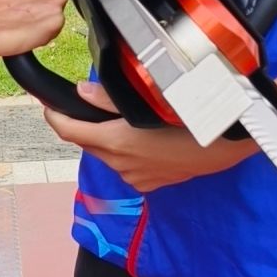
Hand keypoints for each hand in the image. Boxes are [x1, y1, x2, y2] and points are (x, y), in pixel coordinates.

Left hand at [44, 83, 244, 192]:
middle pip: (88, 143)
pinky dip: (128, 152)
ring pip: (108, 155)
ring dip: (108, 139)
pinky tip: (146, 138)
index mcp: (117, 142)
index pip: (70, 131)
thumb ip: (109, 99)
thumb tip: (81, 92)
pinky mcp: (150, 184)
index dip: (54, 117)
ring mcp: (135, 178)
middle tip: (89, 106)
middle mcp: (121, 164)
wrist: (228, 142)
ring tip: (126, 120)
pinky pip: (127, 166)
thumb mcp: (150, 98)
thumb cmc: (193, 115)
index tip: (48, 106)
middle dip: (84, 125)